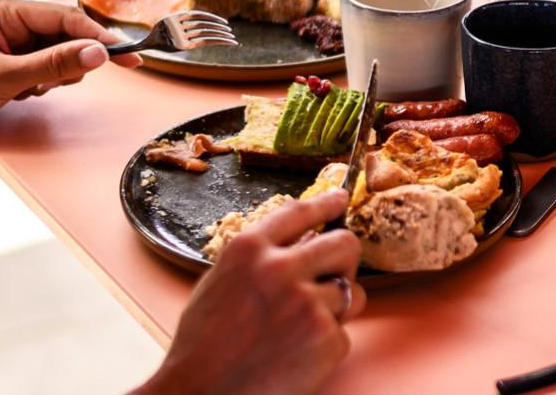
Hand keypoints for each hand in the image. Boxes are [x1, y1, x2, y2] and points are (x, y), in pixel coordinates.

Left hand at [0, 0, 141, 155]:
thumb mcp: (3, 80)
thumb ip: (55, 64)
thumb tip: (98, 54)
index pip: (64, 18)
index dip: (98, 37)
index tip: (127, 54)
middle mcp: (5, 16)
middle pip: (64, 34)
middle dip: (67, 61)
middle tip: (56, 83)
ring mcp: (7, 37)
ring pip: (59, 51)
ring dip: (52, 76)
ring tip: (24, 90)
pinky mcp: (8, 56)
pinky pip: (46, 64)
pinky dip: (42, 82)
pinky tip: (20, 92)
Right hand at [139, 191, 366, 394]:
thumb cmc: (203, 346)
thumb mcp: (219, 283)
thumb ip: (259, 258)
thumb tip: (302, 241)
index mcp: (249, 249)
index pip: (300, 211)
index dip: (326, 203)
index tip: (340, 199)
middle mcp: (280, 269)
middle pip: (345, 244)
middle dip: (344, 259)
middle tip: (335, 275)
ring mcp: (306, 303)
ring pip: (351, 292)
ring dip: (335, 310)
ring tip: (300, 330)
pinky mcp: (325, 338)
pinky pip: (343, 333)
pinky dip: (325, 346)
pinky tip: (296, 357)